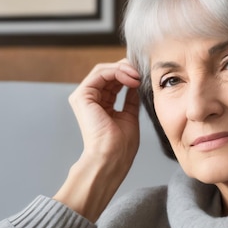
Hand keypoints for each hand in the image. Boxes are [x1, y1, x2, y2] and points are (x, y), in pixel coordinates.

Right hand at [54, 60, 141, 221]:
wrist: (112, 158)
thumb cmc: (121, 146)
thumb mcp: (130, 115)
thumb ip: (130, 98)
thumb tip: (136, 83)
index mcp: (101, 105)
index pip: (114, 81)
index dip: (130, 74)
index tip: (145, 76)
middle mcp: (91, 100)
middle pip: (108, 73)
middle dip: (127, 69)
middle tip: (142, 72)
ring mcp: (84, 97)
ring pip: (104, 70)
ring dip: (123, 69)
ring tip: (138, 75)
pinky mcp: (82, 96)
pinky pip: (100, 73)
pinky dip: (117, 71)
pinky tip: (130, 78)